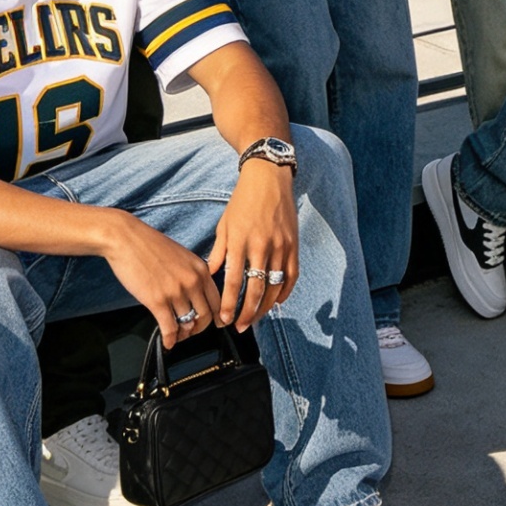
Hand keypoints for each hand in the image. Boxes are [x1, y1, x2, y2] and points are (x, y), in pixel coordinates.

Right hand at [101, 212, 226, 347]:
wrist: (126, 238)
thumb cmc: (149, 245)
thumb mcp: (182, 255)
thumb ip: (192, 274)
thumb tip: (195, 294)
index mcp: (200, 269)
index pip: (218, 301)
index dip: (217, 317)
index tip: (215, 325)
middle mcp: (192, 281)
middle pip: (206, 316)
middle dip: (199, 329)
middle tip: (192, 332)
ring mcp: (175, 292)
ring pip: (188, 324)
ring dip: (183, 334)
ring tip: (177, 336)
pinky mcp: (157, 301)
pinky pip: (169, 328)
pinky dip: (170, 340)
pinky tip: (167, 343)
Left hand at [206, 165, 297, 331]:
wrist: (269, 178)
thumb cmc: (243, 201)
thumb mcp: (224, 225)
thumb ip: (218, 253)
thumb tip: (211, 275)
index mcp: (240, 242)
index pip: (234, 282)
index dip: (229, 305)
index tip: (224, 320)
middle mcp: (262, 246)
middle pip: (256, 290)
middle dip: (246, 313)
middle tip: (238, 327)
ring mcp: (281, 246)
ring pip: (275, 287)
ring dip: (264, 308)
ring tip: (254, 318)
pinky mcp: (294, 245)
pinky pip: (292, 276)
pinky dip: (284, 292)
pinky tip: (276, 302)